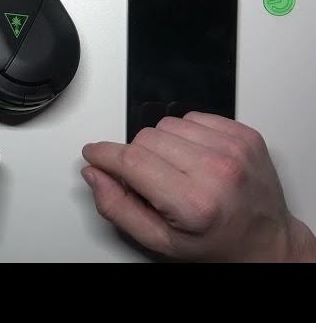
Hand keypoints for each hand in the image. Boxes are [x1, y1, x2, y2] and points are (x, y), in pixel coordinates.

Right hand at [81, 112, 315, 261]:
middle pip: (146, 138)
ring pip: (167, 123)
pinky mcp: (244, 134)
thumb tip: (95, 174)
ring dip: (163, 145)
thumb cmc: (217, 244)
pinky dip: (186, 135)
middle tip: (152, 182)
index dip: (104, 155)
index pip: (132, 161)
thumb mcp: (159, 241)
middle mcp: (217, 171)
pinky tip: (195, 158)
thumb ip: (118, 207)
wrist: (266, 242)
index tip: (94, 153)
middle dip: (137, 157)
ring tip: (178, 170)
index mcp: (194, 203)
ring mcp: (234, 148)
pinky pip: (193, 117)